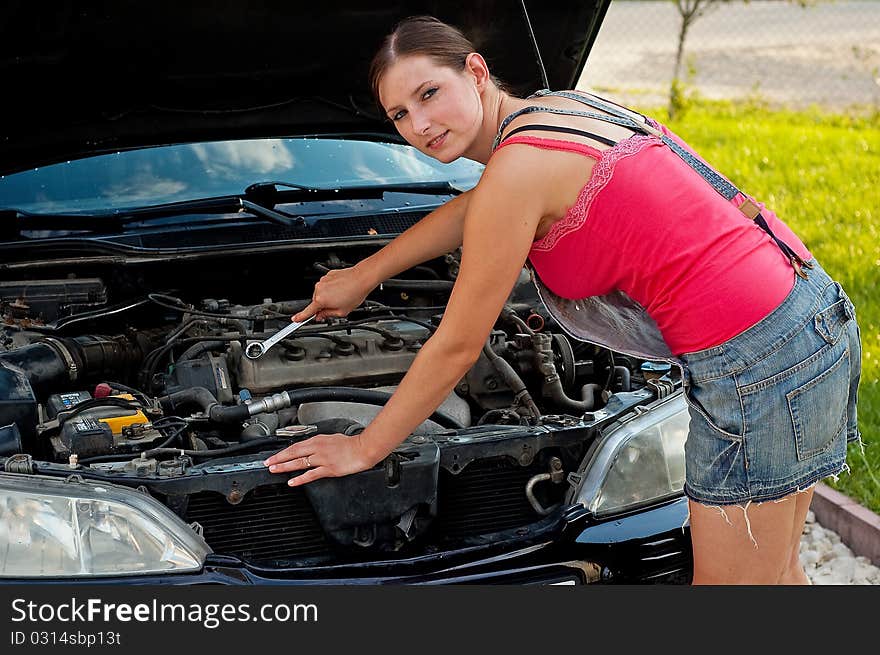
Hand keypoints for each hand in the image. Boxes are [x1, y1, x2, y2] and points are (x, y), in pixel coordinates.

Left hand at [263, 432, 378, 485]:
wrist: (364, 449)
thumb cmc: (351, 444)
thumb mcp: (332, 438)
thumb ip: (320, 444)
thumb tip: (311, 448)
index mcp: (318, 440)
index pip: (296, 445)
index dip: (283, 451)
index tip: (274, 456)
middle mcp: (318, 448)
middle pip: (294, 453)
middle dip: (279, 458)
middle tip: (268, 463)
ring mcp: (322, 459)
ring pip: (299, 462)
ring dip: (285, 467)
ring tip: (275, 470)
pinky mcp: (328, 469)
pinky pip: (311, 474)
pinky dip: (300, 478)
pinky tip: (292, 482)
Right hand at [293, 266, 373, 321]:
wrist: (361, 278)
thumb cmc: (354, 293)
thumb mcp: (342, 312)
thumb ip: (328, 315)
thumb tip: (321, 316)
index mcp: (321, 300)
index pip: (308, 311)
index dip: (300, 317)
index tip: (295, 320)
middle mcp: (319, 289)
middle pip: (317, 302)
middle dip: (324, 306)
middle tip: (337, 306)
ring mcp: (323, 281)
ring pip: (322, 293)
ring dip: (329, 296)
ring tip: (342, 296)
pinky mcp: (327, 275)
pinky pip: (327, 285)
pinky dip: (332, 288)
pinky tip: (342, 289)